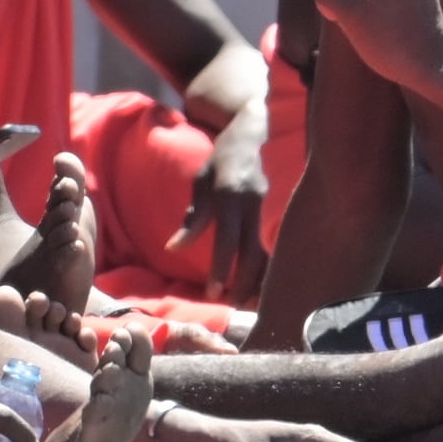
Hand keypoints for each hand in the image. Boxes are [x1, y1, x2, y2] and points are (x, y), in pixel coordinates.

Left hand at [171, 98, 269, 303]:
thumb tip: (173, 248)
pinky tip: (257, 283)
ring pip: (264, 251)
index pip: (227, 240)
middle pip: (252, 252)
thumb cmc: (216, 161)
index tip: (212, 293)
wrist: (247, 136)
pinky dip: (262, 266)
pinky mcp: (269, 211)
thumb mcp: (200, 184)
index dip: (220, 268)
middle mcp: (251, 204)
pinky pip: (266, 244)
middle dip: (244, 283)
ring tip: (246, 301)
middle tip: (231, 305)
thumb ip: (193, 218)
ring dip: (256, 278)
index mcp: (230, 196)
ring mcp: (263, 208)